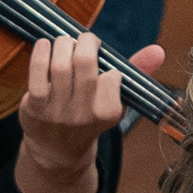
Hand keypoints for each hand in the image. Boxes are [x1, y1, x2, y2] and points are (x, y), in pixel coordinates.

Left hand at [13, 33, 162, 192]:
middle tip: (84, 41)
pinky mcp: (34, 108)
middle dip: (85, 43)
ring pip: (60, 66)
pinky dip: (40, 54)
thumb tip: (158, 51)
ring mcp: (57, 112)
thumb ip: (137, 73)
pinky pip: (37, 75)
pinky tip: (44, 45)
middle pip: (84, 64)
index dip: (107, 66)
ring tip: (65, 43)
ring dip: (63, 45)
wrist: (57, 152)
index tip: (102, 67)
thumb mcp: (116, 99)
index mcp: (108, 113)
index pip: (112, 76)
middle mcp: (83, 114)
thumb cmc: (89, 116)